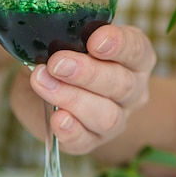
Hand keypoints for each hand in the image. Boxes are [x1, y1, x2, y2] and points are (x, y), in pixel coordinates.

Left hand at [10, 24, 156, 154]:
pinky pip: (86, 140)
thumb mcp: (60, 38)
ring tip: (43, 83)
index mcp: (133, 56)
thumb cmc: (61, 55)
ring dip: (73, 99)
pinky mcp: (93, 140)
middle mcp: (132, 88)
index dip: (118, 44)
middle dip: (88, 73)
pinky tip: (56, 119)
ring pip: (107, 116)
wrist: (45, 93)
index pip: (136, 48)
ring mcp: (117, 118)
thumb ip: (58, 36)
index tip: (95, 41)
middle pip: (121, 83)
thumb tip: (39, 36)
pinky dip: (71, 130)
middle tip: (57, 63)